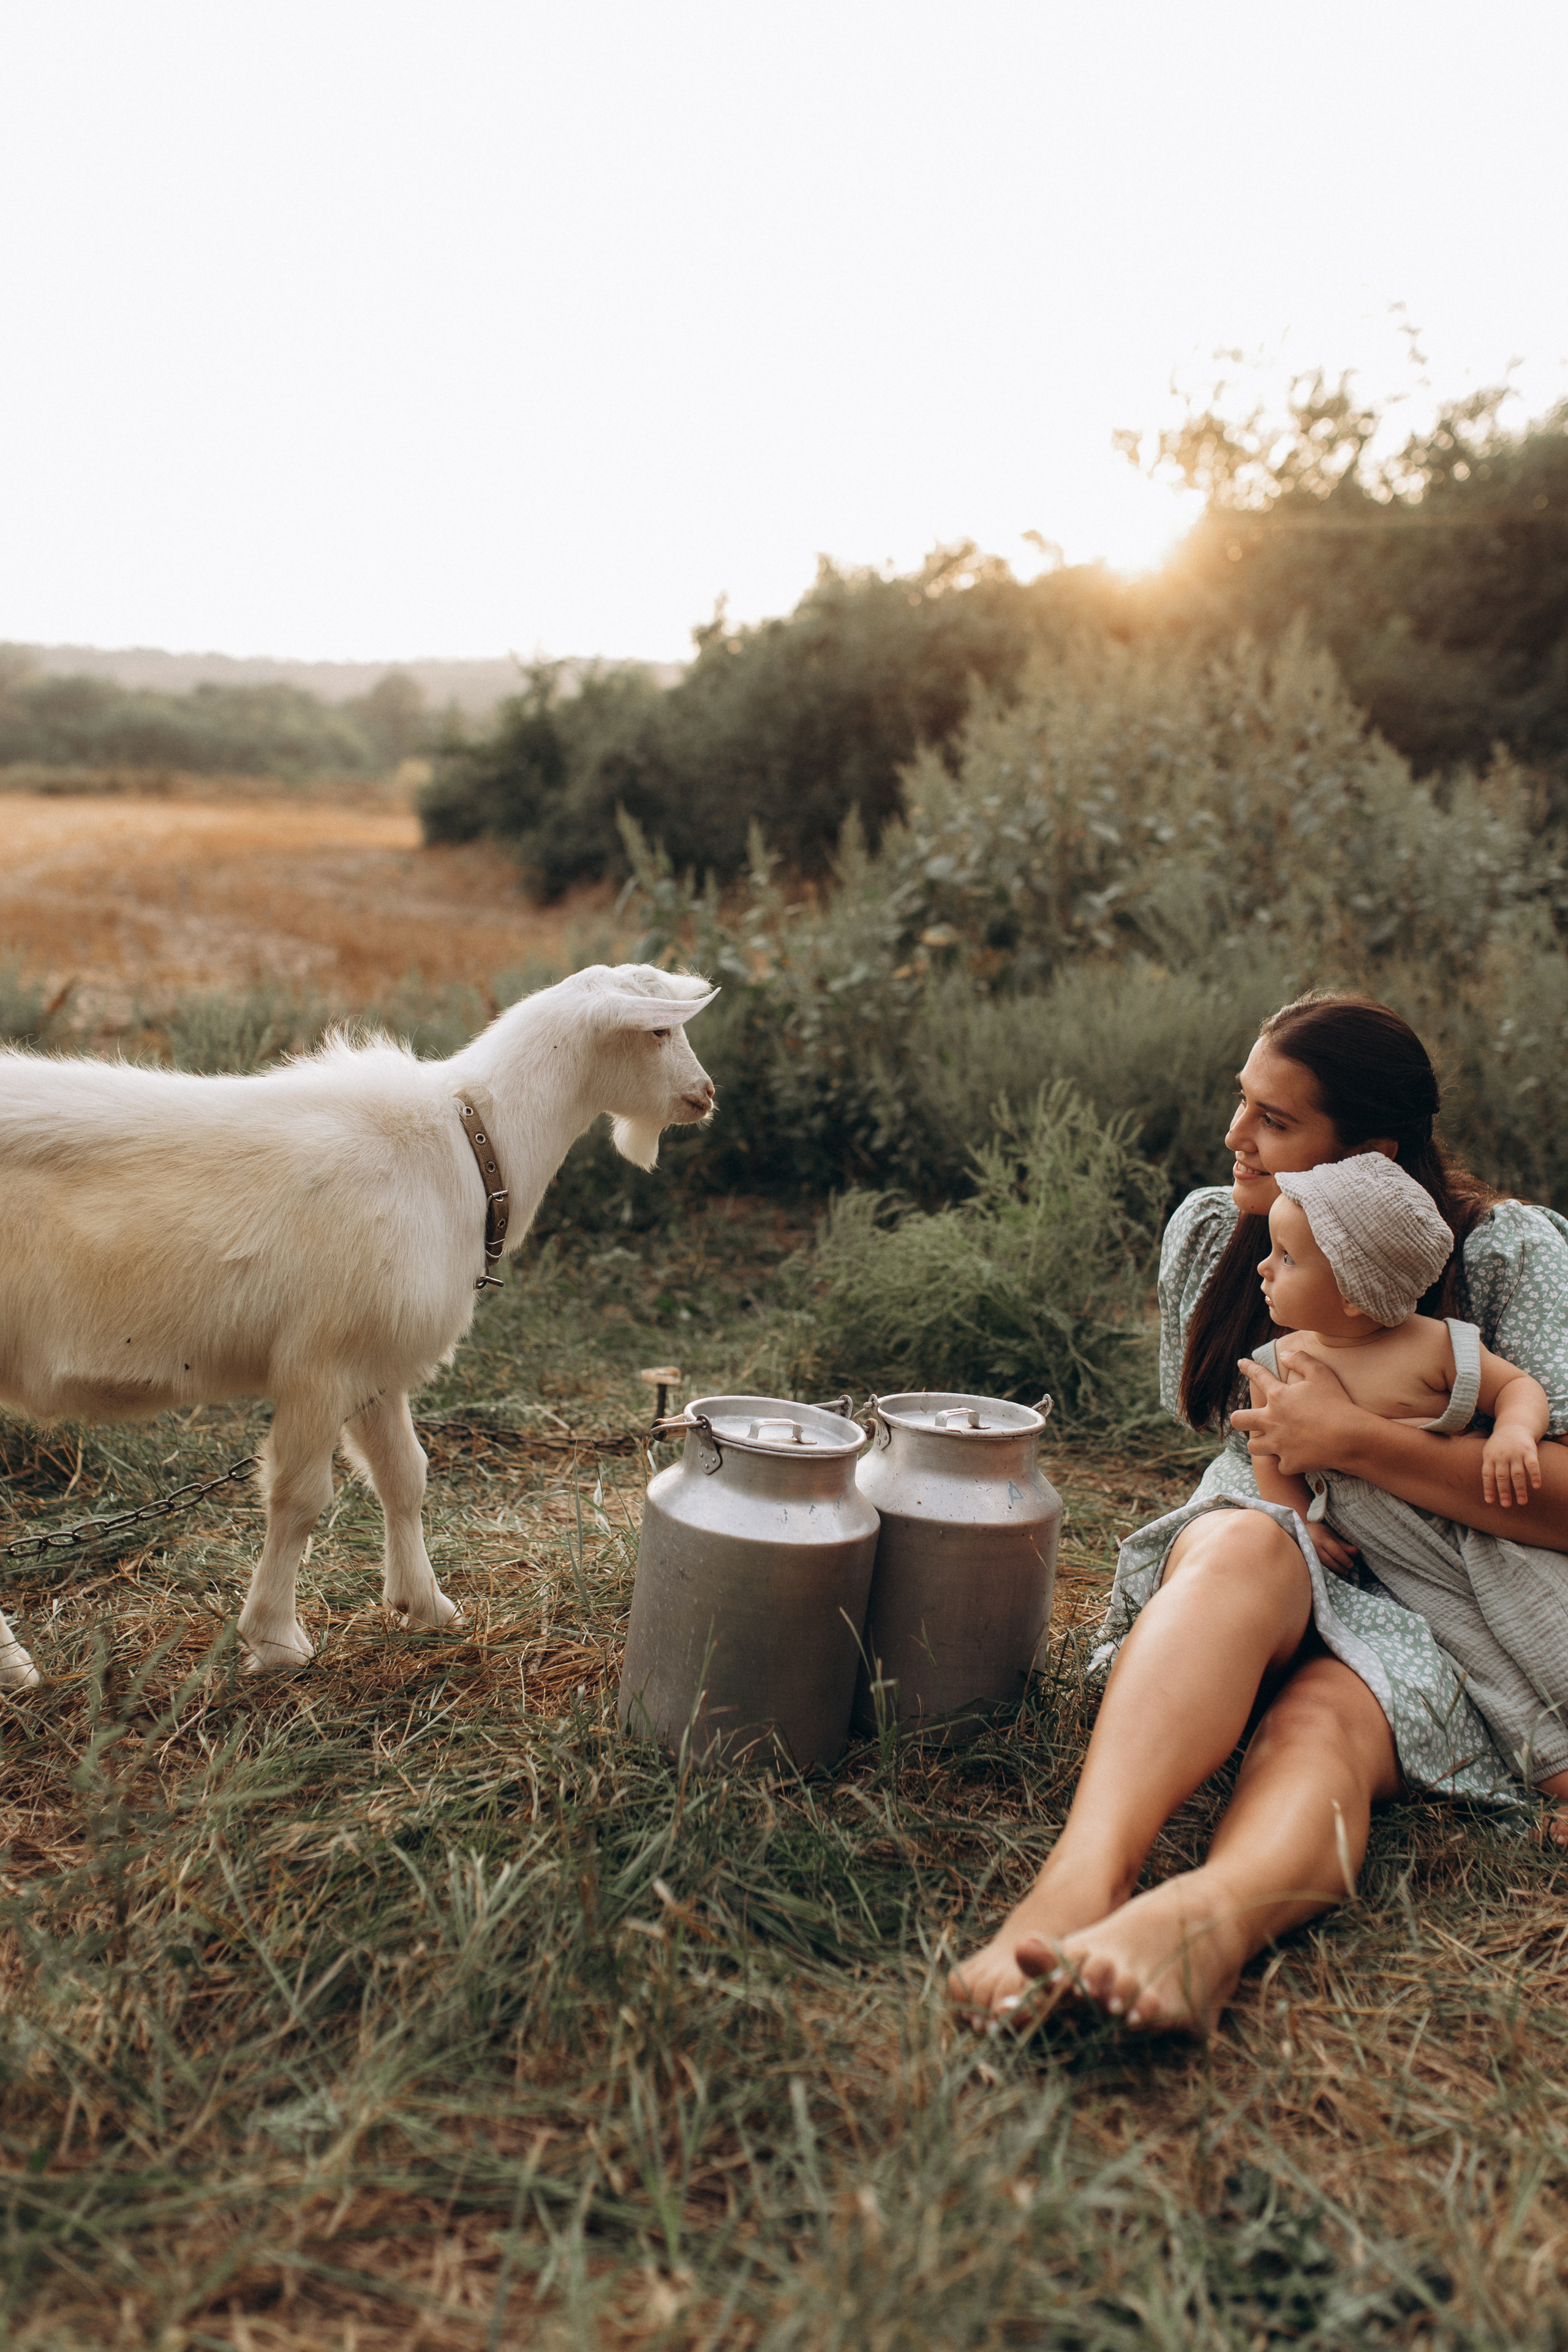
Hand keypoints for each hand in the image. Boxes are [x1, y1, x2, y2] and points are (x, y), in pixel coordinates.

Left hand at [1234, 1352, 1360, 1477]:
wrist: (1349, 1437)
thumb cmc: (1336, 1402)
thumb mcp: (1321, 1373)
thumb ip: (1300, 1359)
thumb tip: (1284, 1355)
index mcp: (1278, 1396)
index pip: (1258, 1376)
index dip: (1248, 1367)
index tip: (1241, 1363)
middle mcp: (1272, 1421)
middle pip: (1238, 1420)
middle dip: (1239, 1418)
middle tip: (1248, 1419)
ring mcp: (1278, 1444)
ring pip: (1253, 1447)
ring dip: (1260, 1444)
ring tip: (1268, 1442)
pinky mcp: (1289, 1463)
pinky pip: (1281, 1465)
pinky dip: (1288, 1462)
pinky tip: (1295, 1459)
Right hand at [1304, 1520, 1358, 1575]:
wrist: (1298, 1531)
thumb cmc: (1319, 1532)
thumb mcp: (1331, 1535)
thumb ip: (1343, 1545)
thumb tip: (1357, 1552)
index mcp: (1322, 1539)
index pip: (1335, 1551)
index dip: (1344, 1559)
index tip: (1351, 1565)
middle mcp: (1314, 1547)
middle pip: (1329, 1561)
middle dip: (1340, 1567)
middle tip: (1347, 1571)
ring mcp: (1308, 1555)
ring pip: (1323, 1566)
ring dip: (1334, 1570)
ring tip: (1342, 1572)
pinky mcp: (1305, 1560)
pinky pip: (1317, 1567)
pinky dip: (1326, 1571)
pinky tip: (1332, 1572)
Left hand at [1482, 1424, 1541, 1507]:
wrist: (1513, 1426)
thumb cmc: (1499, 1446)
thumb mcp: (1489, 1453)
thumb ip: (1489, 1470)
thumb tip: (1488, 1494)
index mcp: (1490, 1457)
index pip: (1487, 1475)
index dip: (1488, 1488)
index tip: (1490, 1501)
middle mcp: (1502, 1455)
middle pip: (1502, 1476)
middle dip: (1504, 1491)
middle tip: (1506, 1505)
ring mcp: (1515, 1453)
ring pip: (1517, 1473)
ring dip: (1520, 1489)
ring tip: (1522, 1502)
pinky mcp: (1529, 1450)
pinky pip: (1532, 1465)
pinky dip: (1535, 1476)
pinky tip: (1537, 1487)